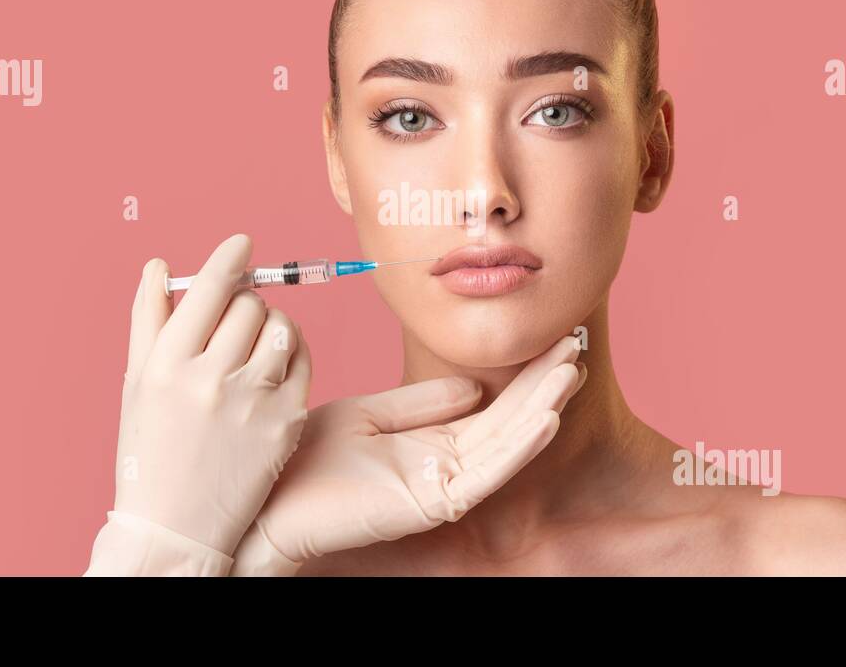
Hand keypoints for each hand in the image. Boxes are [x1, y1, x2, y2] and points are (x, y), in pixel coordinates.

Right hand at [103, 233, 310, 561]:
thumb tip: (160, 266)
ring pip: (281, 328)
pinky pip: (301, 362)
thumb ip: (148, 320)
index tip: (243, 243)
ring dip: (272, 324)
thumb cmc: (150, 450)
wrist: (175, 526)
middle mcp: (210, 379)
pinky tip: (273, 366)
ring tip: (256, 341)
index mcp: (167, 365)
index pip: (210, 289)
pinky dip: (291, 354)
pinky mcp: (285, 423)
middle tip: (236, 316)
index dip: (231, 258)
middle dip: (245, 301)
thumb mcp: (136, 385)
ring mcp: (252, 402)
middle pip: (249, 304)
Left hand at [229, 334, 585, 574]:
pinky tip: (546, 418)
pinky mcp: (431, 504)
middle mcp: (443, 467)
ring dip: (541, 408)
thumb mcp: (368, 414)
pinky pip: (486, 474)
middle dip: (542, 385)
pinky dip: (519, 446)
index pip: (491, 407)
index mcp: (430, 445)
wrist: (269, 498)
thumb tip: (473, 387)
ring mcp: (440, 487)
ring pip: (506, 446)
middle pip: (507, 423)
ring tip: (570, 372)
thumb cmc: (308, 461)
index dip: (522, 376)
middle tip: (575, 346)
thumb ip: (419, 402)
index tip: (550, 340)